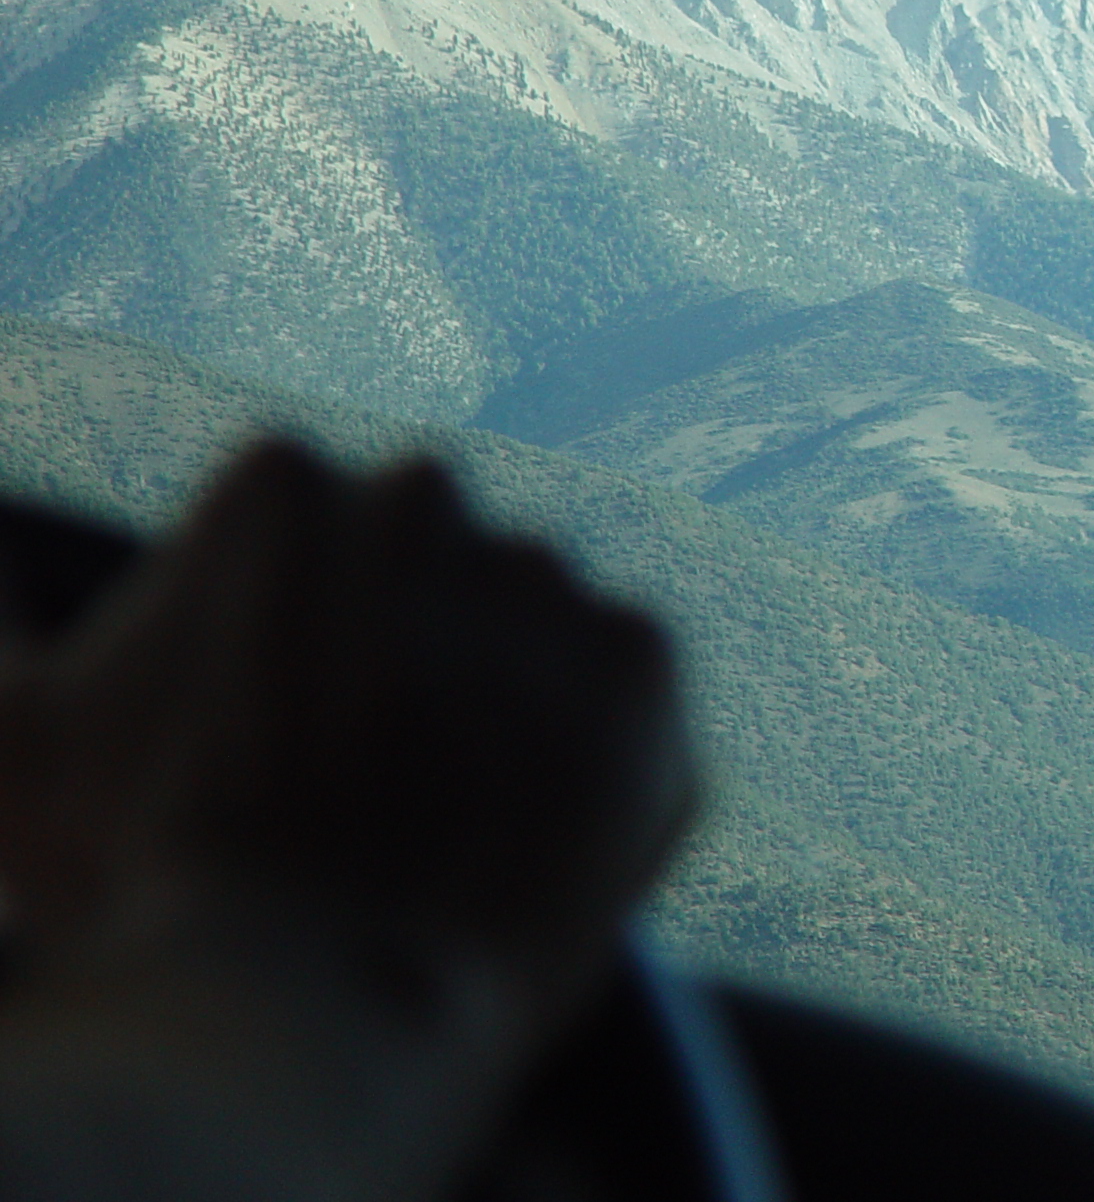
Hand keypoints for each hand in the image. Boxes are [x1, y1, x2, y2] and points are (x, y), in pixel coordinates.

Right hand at [0, 443, 696, 1200]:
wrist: (304, 997)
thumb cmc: (134, 872)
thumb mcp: (18, 755)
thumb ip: (1, 639)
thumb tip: (3, 579)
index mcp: (278, 483)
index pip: (295, 540)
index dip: (274, 660)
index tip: (263, 743)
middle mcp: (426, 495)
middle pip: (416, 568)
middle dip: (393, 657)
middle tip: (351, 783)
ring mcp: (541, 571)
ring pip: (522, 628)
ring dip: (496, 707)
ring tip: (436, 826)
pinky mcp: (641, 658)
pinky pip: (620, 692)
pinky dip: (589, 757)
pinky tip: (519, 835)